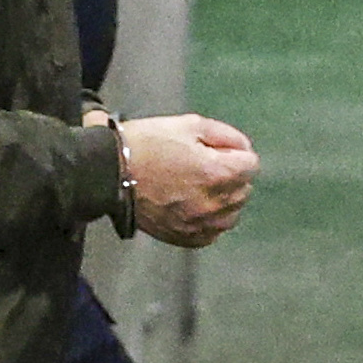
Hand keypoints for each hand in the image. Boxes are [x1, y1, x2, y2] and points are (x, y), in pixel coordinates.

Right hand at [116, 114, 257, 248]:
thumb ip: (226, 135)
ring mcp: (200, 224)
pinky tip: (194, 207)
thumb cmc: (149, 144)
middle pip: (244, 190)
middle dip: (232, 176)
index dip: (237, 153)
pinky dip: (210, 220)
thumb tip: (245, 150)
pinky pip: (213, 233)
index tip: (218, 150)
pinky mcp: (186, 238)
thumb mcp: (190, 124)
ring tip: (200, 187)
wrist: (111, 173)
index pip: (251, 165)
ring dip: (224, 200)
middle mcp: (214, 203)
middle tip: (205, 165)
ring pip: (231, 214)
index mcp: (217, 172)